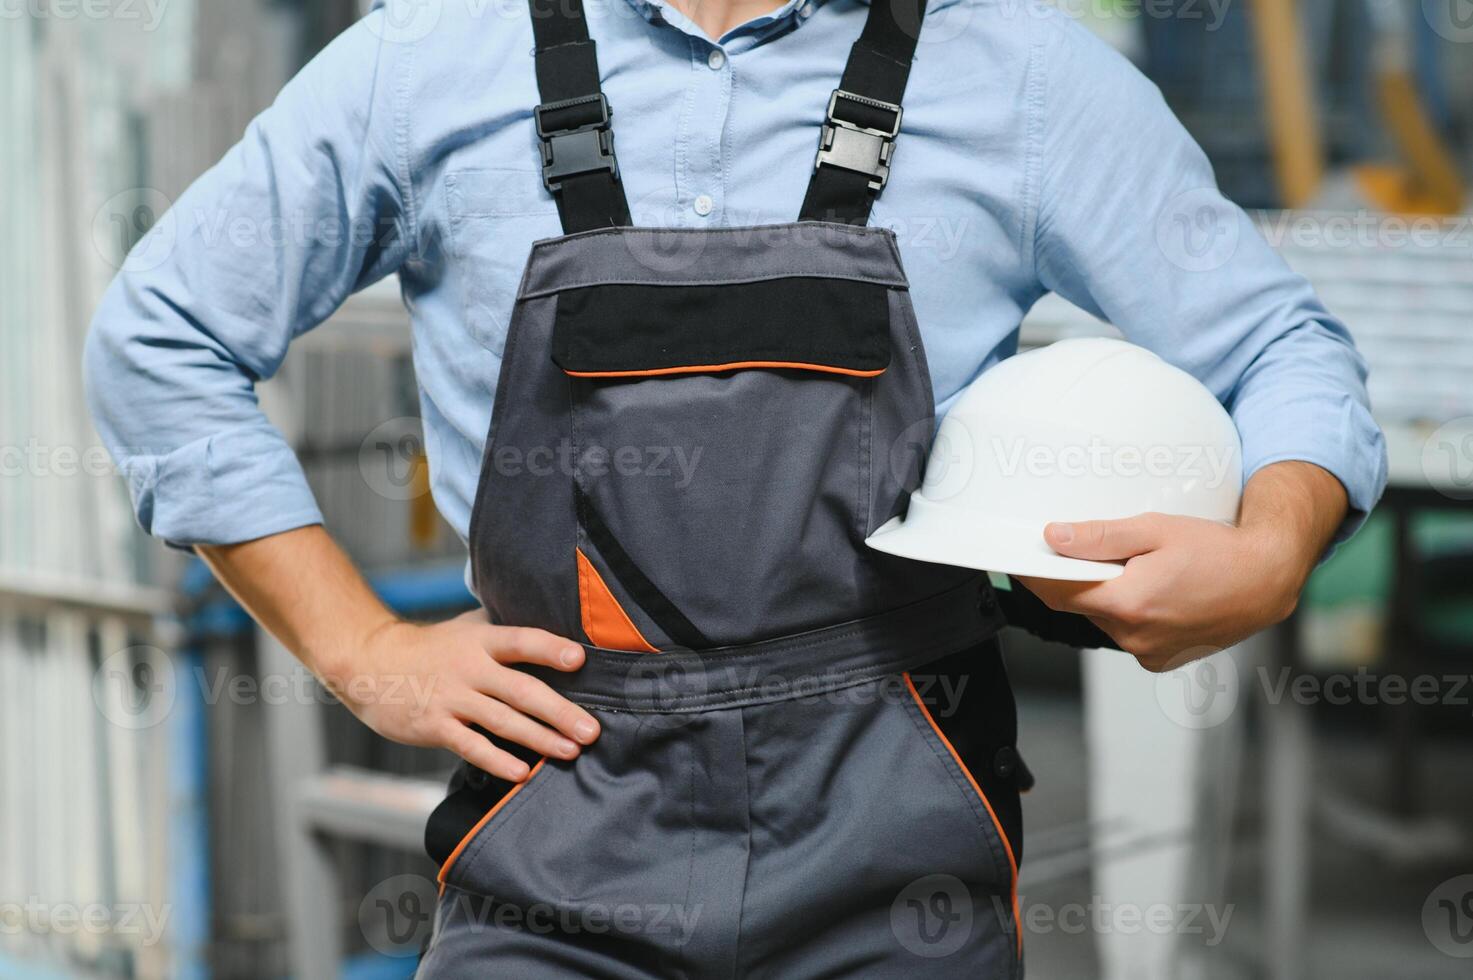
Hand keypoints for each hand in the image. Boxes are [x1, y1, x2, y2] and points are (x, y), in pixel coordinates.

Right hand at [322, 609, 600, 780]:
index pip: (522, 641)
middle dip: (559, 712)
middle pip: (521, 689)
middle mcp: (469, 668)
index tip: (579, 660)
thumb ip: (504, 631)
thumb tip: (554, 628)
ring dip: (539, 738)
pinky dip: (497, 760)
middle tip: (591, 730)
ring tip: (570, 751)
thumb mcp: (466, 628)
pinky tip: (522, 772)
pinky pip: (471, 746)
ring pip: (502, 721)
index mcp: (480, 641)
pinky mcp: (435, 726)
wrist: (369, 663)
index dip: (550, 649)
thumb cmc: (430, 647)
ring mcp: (452, 699)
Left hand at [1017, 514, 1302, 669]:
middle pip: (1081, 605)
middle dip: (1075, 580)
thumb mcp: (1155, 530)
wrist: (1268, 579)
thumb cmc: (1219, 551)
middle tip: (1083, 551)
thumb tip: (1053, 537)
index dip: (1034, 575)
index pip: (1058, 592)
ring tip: (1134, 568)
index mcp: (1128, 604)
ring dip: (1106, 596)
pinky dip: (1128, 612)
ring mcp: (1148, 652)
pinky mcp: (1161, 659)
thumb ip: (1100, 537)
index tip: (1016, 559)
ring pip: (1104, 619)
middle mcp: (1134, 637)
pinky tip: (1151, 590)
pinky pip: (1128, 633)